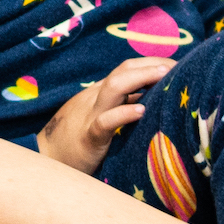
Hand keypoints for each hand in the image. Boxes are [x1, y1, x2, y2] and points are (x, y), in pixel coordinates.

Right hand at [35, 57, 173, 172]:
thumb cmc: (78, 141)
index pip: (127, 68)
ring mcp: (91, 116)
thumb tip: (152, 98)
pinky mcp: (89, 139)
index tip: (176, 65)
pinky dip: (124, 114)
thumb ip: (122, 107)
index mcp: (100, 95)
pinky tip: (141, 110)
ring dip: (141, 78)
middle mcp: (96, 100)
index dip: (151, 62)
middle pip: (122, 71)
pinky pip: (105, 122)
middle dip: (151, 64)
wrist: (46, 160)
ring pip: (113, 88)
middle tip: (177, 67)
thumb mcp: (102, 119)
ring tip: (163, 76)